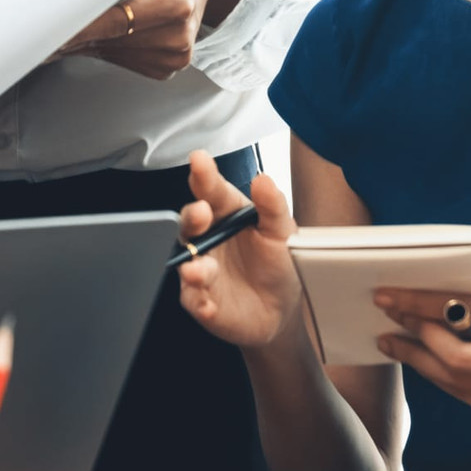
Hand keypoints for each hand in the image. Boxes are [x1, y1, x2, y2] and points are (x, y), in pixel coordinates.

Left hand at [55, 0, 237, 80]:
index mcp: (175, 3)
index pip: (114, 21)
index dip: (78, 27)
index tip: (46, 29)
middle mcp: (178, 35)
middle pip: (110, 41)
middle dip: (72, 37)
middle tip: (35, 32)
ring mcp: (175, 55)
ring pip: (112, 53)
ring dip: (83, 45)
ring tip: (56, 32)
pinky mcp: (169, 67)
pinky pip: (124, 61)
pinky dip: (103, 49)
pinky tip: (89, 38)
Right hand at [175, 150, 305, 350]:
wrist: (284, 310)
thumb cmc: (279, 263)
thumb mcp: (283, 232)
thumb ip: (273, 205)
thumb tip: (262, 179)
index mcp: (226, 214)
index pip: (211, 190)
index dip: (203, 175)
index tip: (199, 160)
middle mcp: (208, 238)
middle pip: (189, 222)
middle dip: (192, 216)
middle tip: (202, 212)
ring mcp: (202, 269)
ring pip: (186, 261)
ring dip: (191, 264)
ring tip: (201, 267)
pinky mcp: (201, 299)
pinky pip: (193, 299)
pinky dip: (198, 299)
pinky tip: (207, 302)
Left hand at [373, 265, 470, 427]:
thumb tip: (444, 270)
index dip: (425, 302)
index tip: (391, 294)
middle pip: (460, 354)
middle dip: (418, 333)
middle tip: (391, 316)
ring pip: (458, 381)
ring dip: (418, 359)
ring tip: (393, 340)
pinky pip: (468, 398)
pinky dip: (439, 378)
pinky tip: (421, 360)